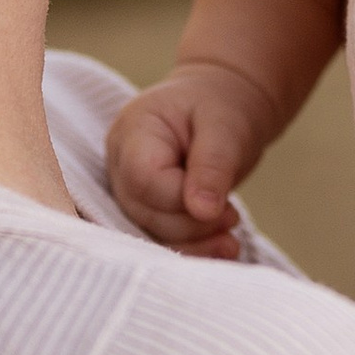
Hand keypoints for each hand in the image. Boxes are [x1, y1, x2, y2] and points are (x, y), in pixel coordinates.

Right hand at [104, 61, 275, 259]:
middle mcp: (121, 164)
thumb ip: (212, 165)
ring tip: (231, 243)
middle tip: (232, 218)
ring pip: (149, 233)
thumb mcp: (225, 125)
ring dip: (193, 246)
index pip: (144, 180)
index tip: (224, 208)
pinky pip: (160, 238)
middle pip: (143, 212)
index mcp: (133, 131)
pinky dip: (192, 249)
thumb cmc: (221, 105)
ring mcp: (129, 189)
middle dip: (191, 227)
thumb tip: (202, 210)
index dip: (181, 201)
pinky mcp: (146, 209)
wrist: (222, 105)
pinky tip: (221, 250)